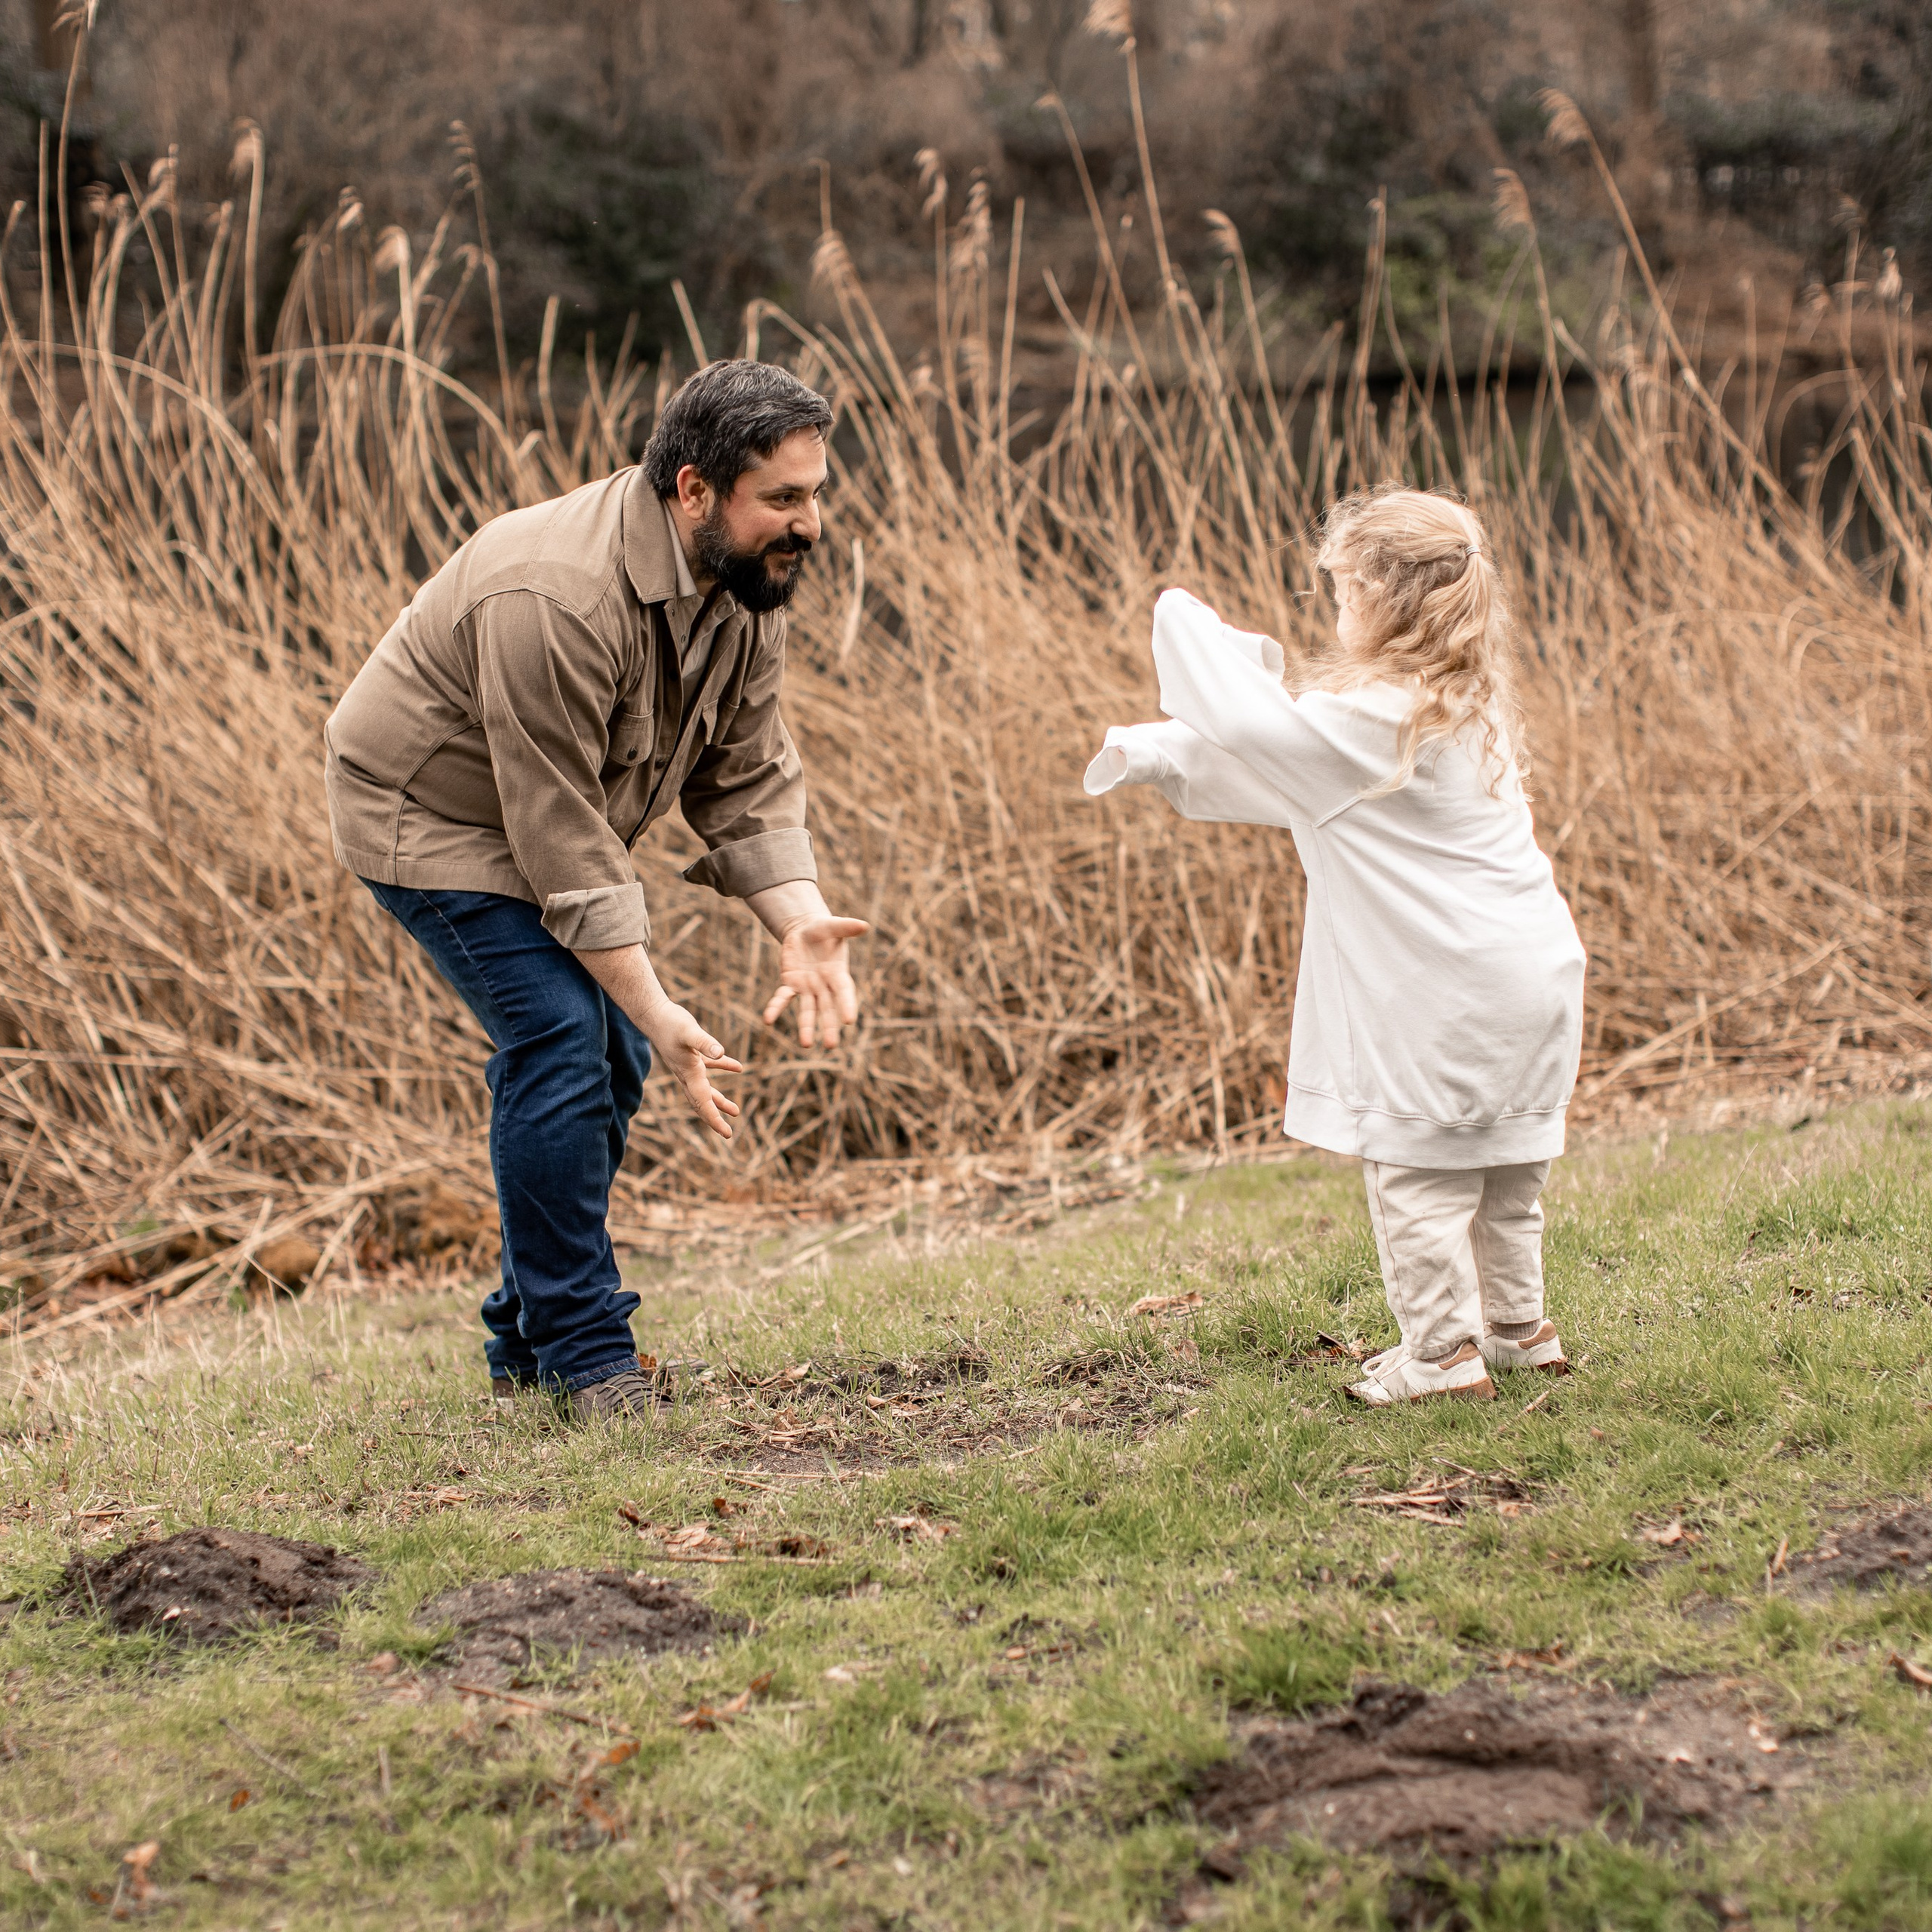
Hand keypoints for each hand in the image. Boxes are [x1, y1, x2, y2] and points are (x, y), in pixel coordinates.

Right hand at [640, 998, 743, 1139]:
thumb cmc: (670, 1023)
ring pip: (706, 1089)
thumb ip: (705, 1043)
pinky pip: (709, 1066)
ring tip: (736, 1110)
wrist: (653, 1014)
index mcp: (689, 1073)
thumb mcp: (690, 1031)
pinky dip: (723, 1067)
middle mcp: (687, 1074)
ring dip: (720, 1100)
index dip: (715, 1118)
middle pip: (702, 1103)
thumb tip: (721, 1052)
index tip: (727, 1133)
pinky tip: (738, 1068)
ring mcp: (688, 1066)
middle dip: (715, 1118)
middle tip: (728, 1133)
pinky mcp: (691, 1054)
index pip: (703, 1102)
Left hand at [761, 915, 868, 1046]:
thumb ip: (846, 927)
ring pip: (808, 1011)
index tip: (849, 1020)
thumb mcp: (833, 926)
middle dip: (829, 1026)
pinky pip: (783, 998)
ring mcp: (807, 988)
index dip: (846, 1005)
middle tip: (832, 1045)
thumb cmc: (824, 929)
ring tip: (806, 1045)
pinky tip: (768, 1020)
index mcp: (838, 973)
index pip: (844, 992)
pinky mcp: (791, 984)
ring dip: (807, 1027)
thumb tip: (864, 925)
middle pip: (828, 1009)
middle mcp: (824, 985)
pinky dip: (776, 1008)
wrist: (805, 931)